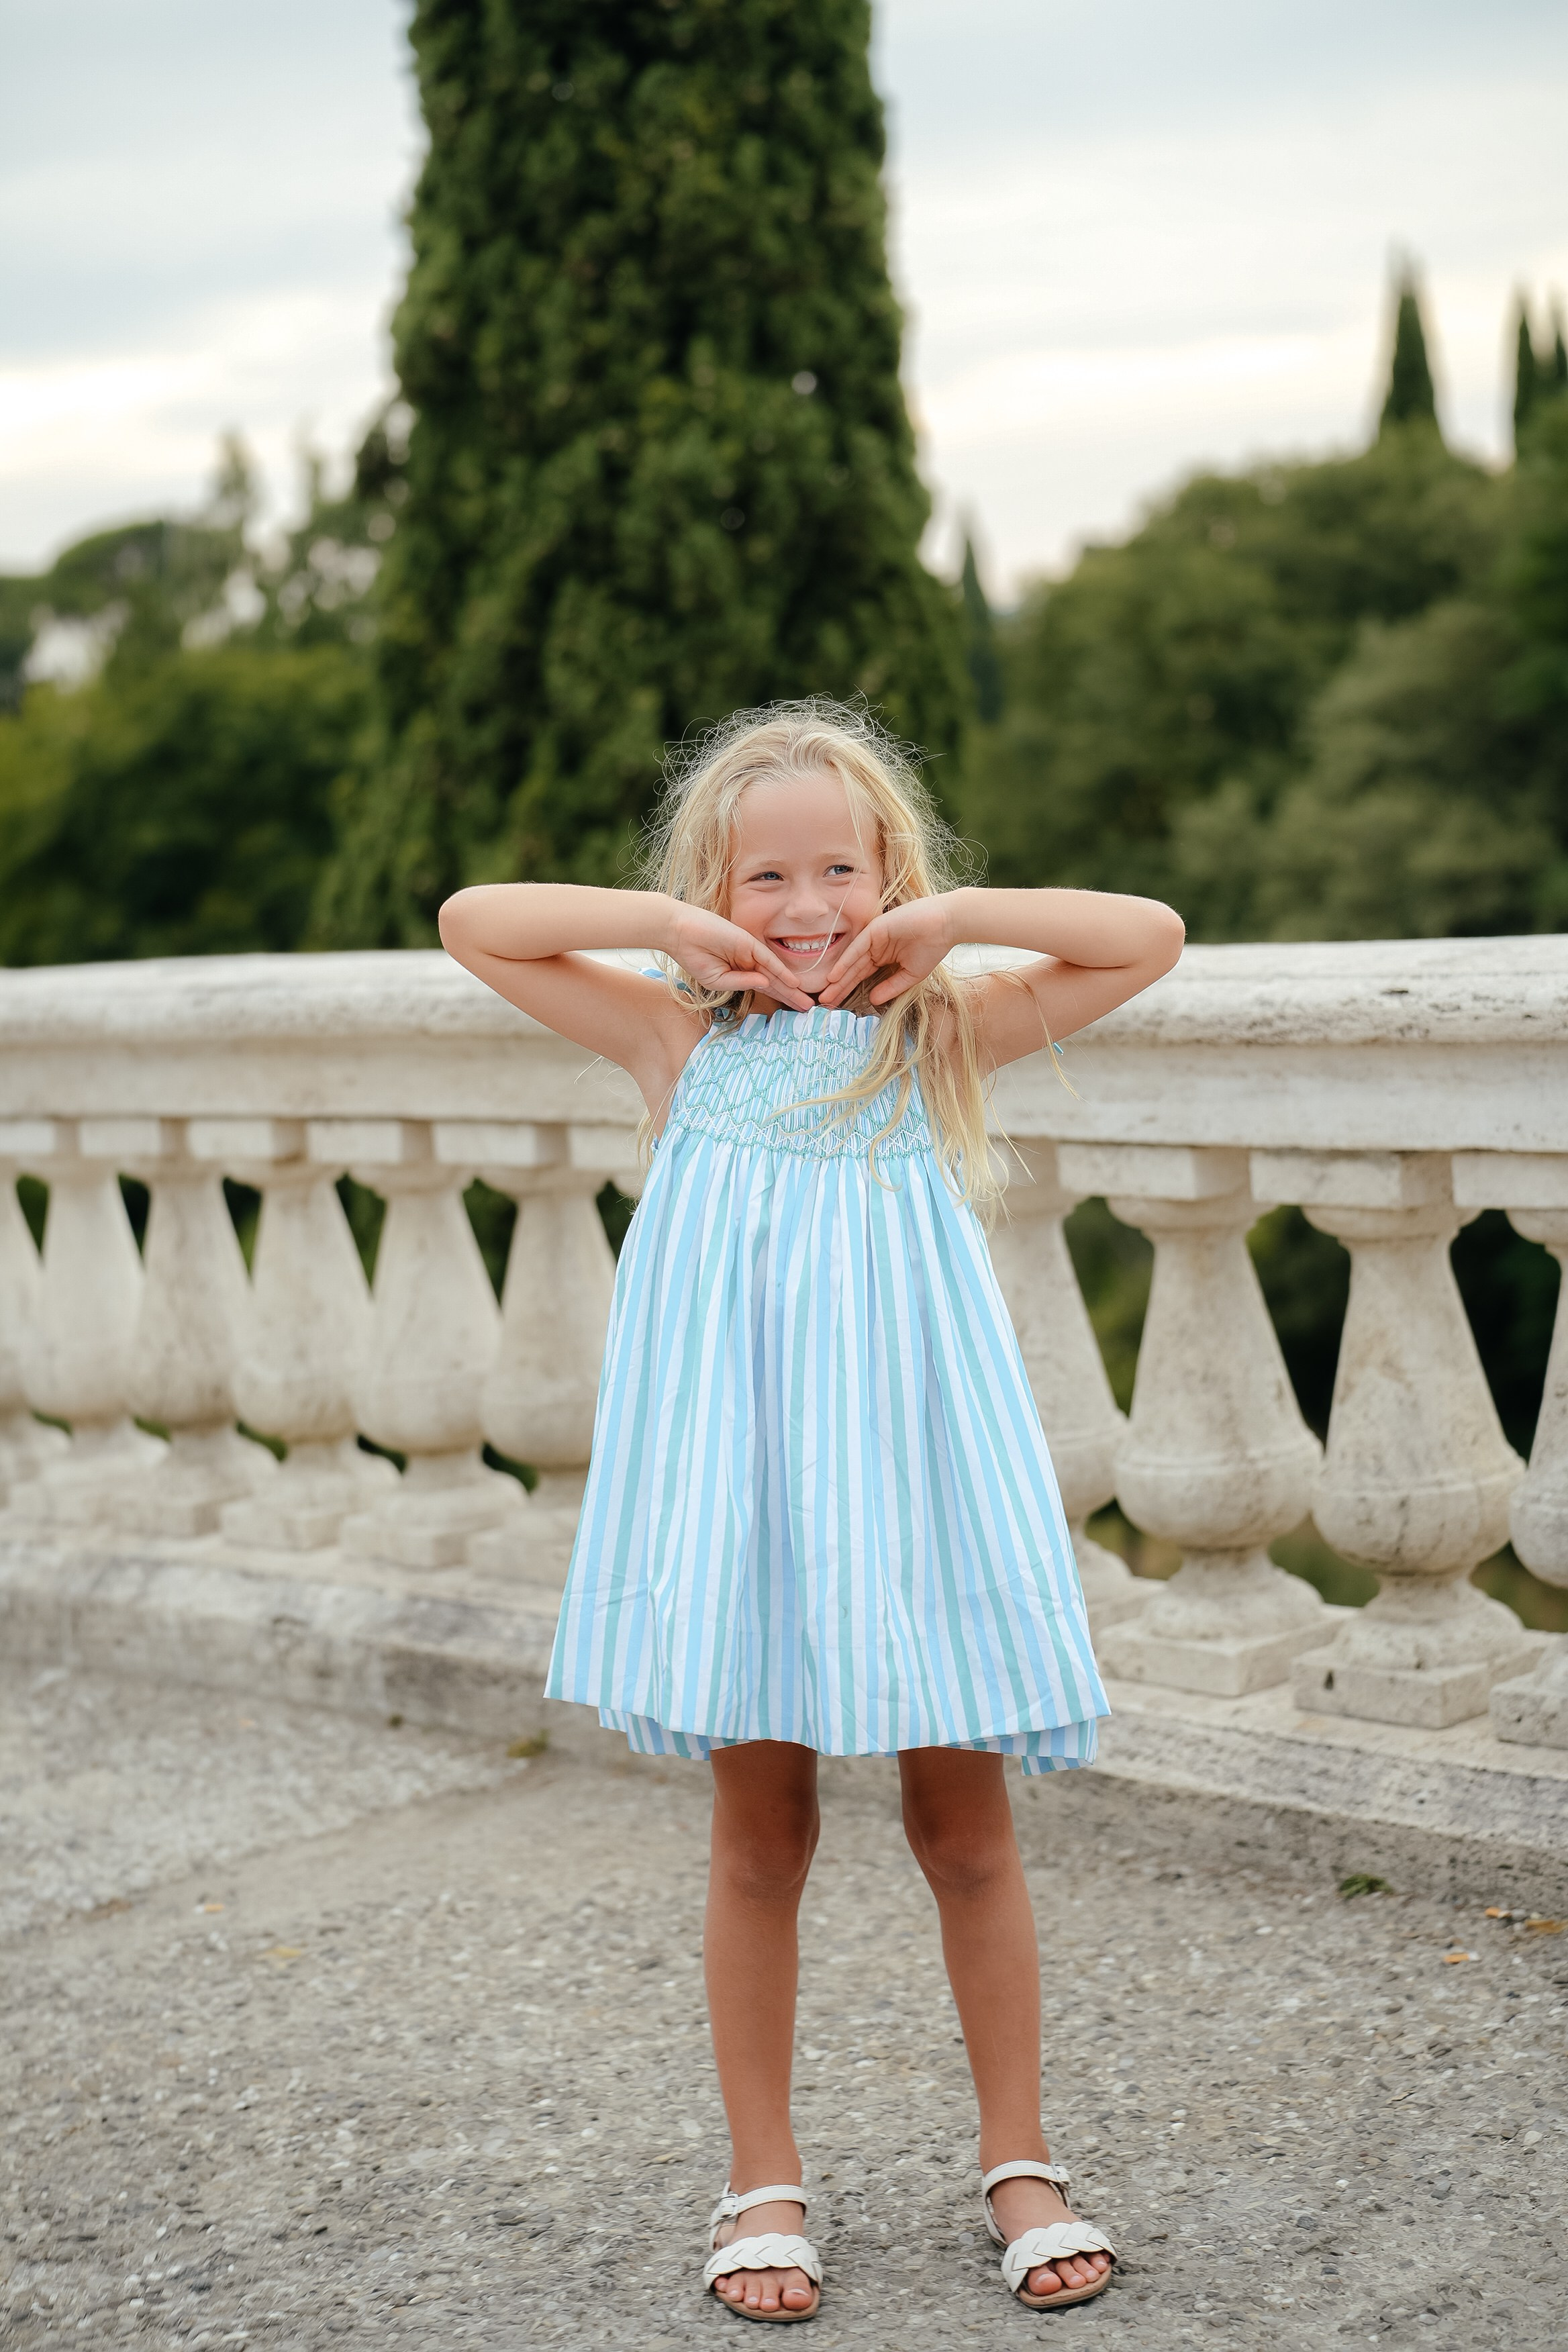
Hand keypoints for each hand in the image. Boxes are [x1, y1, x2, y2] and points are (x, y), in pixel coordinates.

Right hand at [664, 905, 813, 1009]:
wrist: (680, 934)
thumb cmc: (694, 956)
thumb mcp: (717, 980)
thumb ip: (740, 983)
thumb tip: (763, 984)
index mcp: (742, 971)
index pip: (766, 987)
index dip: (781, 999)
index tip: (795, 1011)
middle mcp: (749, 962)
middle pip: (775, 982)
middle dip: (791, 997)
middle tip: (809, 1010)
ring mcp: (750, 952)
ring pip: (775, 973)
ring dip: (791, 988)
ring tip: (807, 1002)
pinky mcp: (748, 942)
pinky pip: (768, 959)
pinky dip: (780, 970)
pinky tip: (793, 982)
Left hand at [816, 897, 957, 1007]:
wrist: (946, 925)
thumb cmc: (933, 947)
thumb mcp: (911, 975)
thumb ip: (891, 987)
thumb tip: (873, 1001)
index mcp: (883, 957)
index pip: (861, 976)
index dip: (848, 990)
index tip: (836, 1005)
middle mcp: (875, 947)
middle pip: (853, 970)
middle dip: (839, 987)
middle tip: (824, 1003)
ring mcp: (874, 938)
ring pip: (852, 961)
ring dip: (838, 978)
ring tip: (825, 994)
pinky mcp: (875, 929)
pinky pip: (857, 948)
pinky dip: (846, 961)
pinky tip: (834, 975)